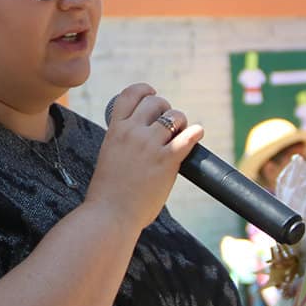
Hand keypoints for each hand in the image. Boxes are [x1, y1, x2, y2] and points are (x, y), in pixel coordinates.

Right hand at [84, 82, 202, 233]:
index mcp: (115, 129)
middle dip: (165, 108)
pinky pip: (188, 136)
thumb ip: (122, 141)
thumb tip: (140, 135)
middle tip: (169, 123)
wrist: (110, 214)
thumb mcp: (109, 155)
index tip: (152, 94)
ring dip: (181, 122)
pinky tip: (197, 134)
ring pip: (174, 116)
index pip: (130, 94)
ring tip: (181, 133)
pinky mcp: (167, 160)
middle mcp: (132, 132)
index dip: (144, 90)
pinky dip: (196, 132)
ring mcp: (150, 145)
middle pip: (156, 101)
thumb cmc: (108, 192)